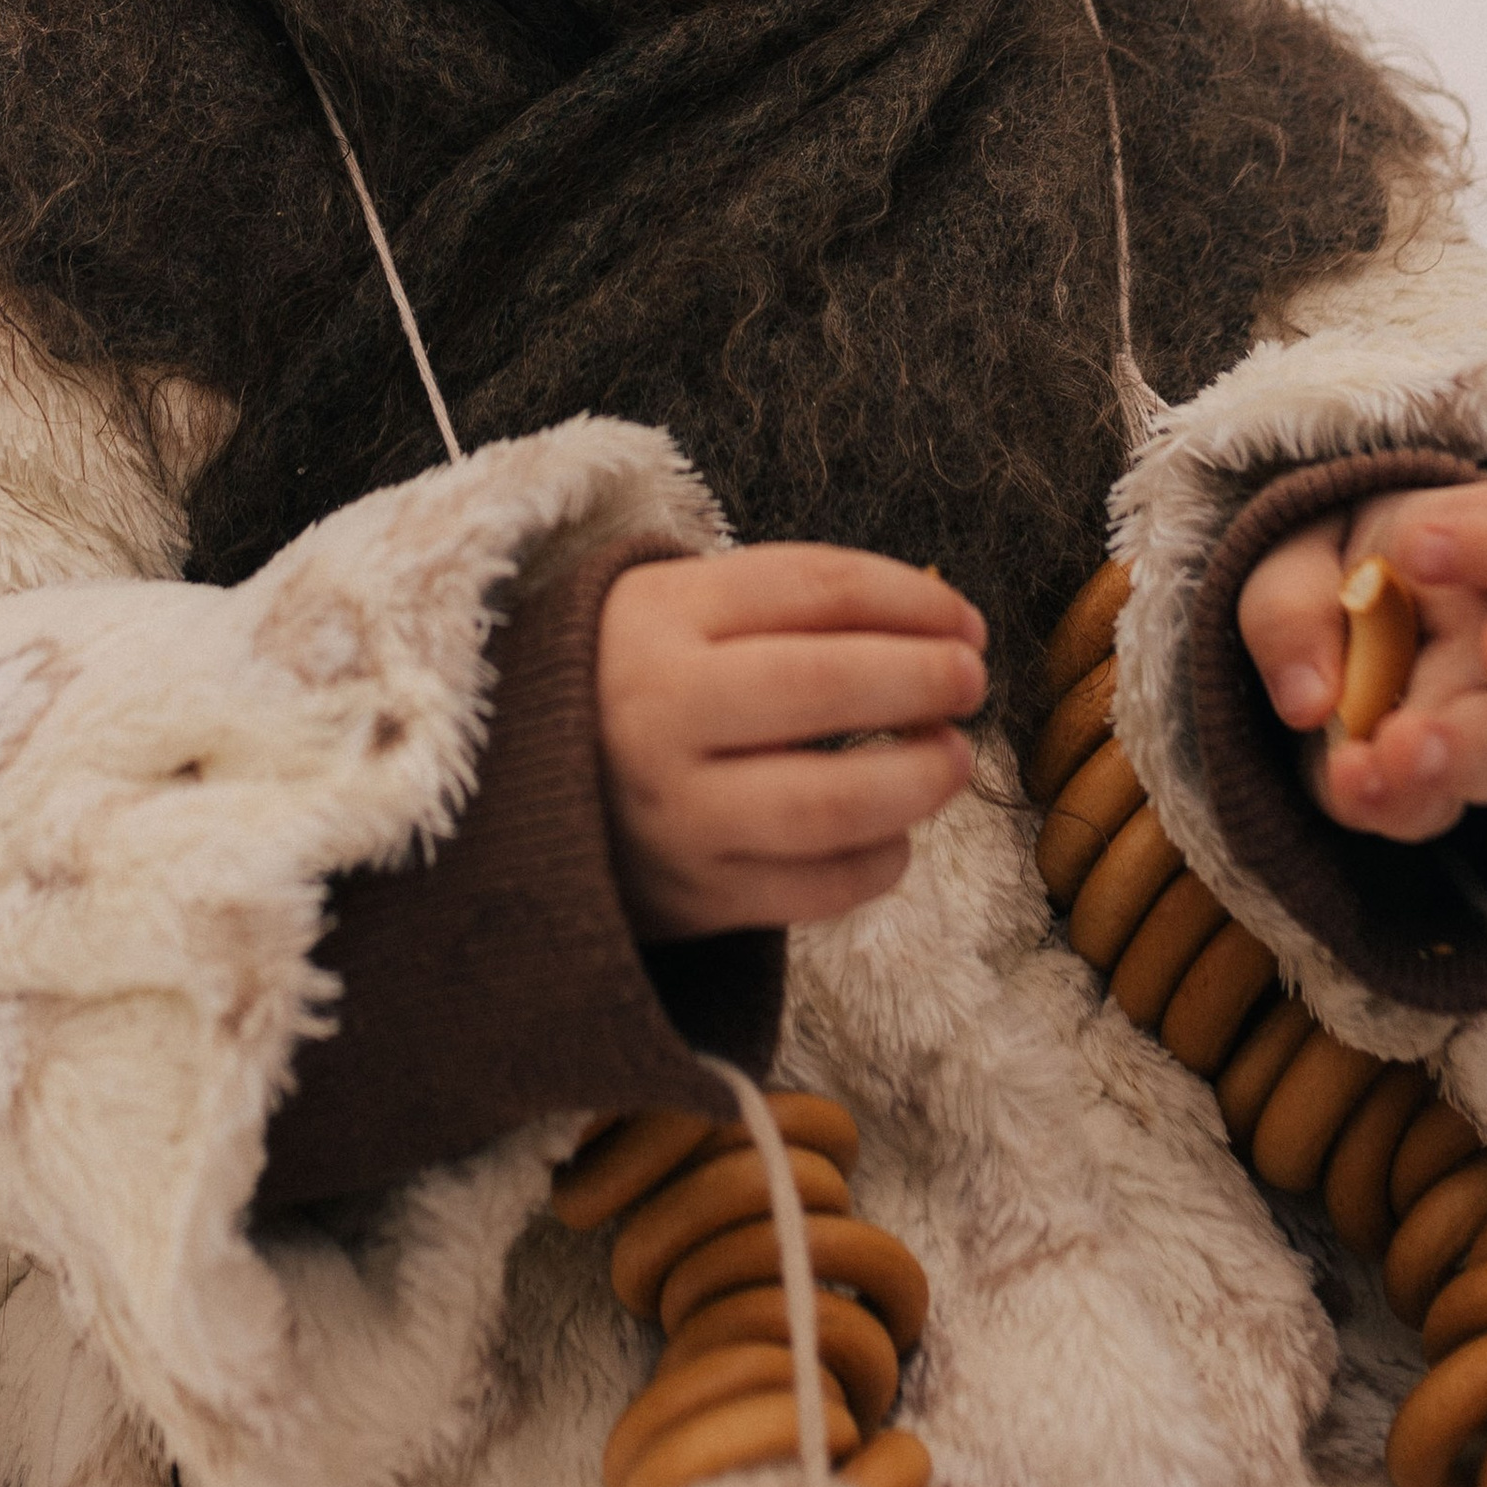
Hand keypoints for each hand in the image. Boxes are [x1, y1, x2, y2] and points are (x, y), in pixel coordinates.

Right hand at [600, 546, 988, 938]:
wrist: (517, 786)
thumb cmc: (641, 678)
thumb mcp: (686, 606)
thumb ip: (801, 605)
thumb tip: (947, 628)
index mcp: (660, 617)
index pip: (818, 589)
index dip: (915, 601)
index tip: (965, 620)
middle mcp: (658, 713)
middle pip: (825, 687)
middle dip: (925, 680)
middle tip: (969, 682)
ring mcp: (674, 813)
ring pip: (830, 802)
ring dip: (918, 779)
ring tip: (950, 758)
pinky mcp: (691, 897)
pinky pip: (816, 889)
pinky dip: (879, 860)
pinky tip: (892, 831)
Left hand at [1236, 480, 1486, 842]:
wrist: (1312, 649)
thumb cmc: (1329, 578)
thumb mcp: (1290, 561)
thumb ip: (1292, 608)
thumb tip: (1309, 699)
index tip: (1420, 547)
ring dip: (1465, 752)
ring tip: (1401, 747)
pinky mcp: (1443, 787)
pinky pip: (1437, 807)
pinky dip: (1393, 802)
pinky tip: (1352, 784)